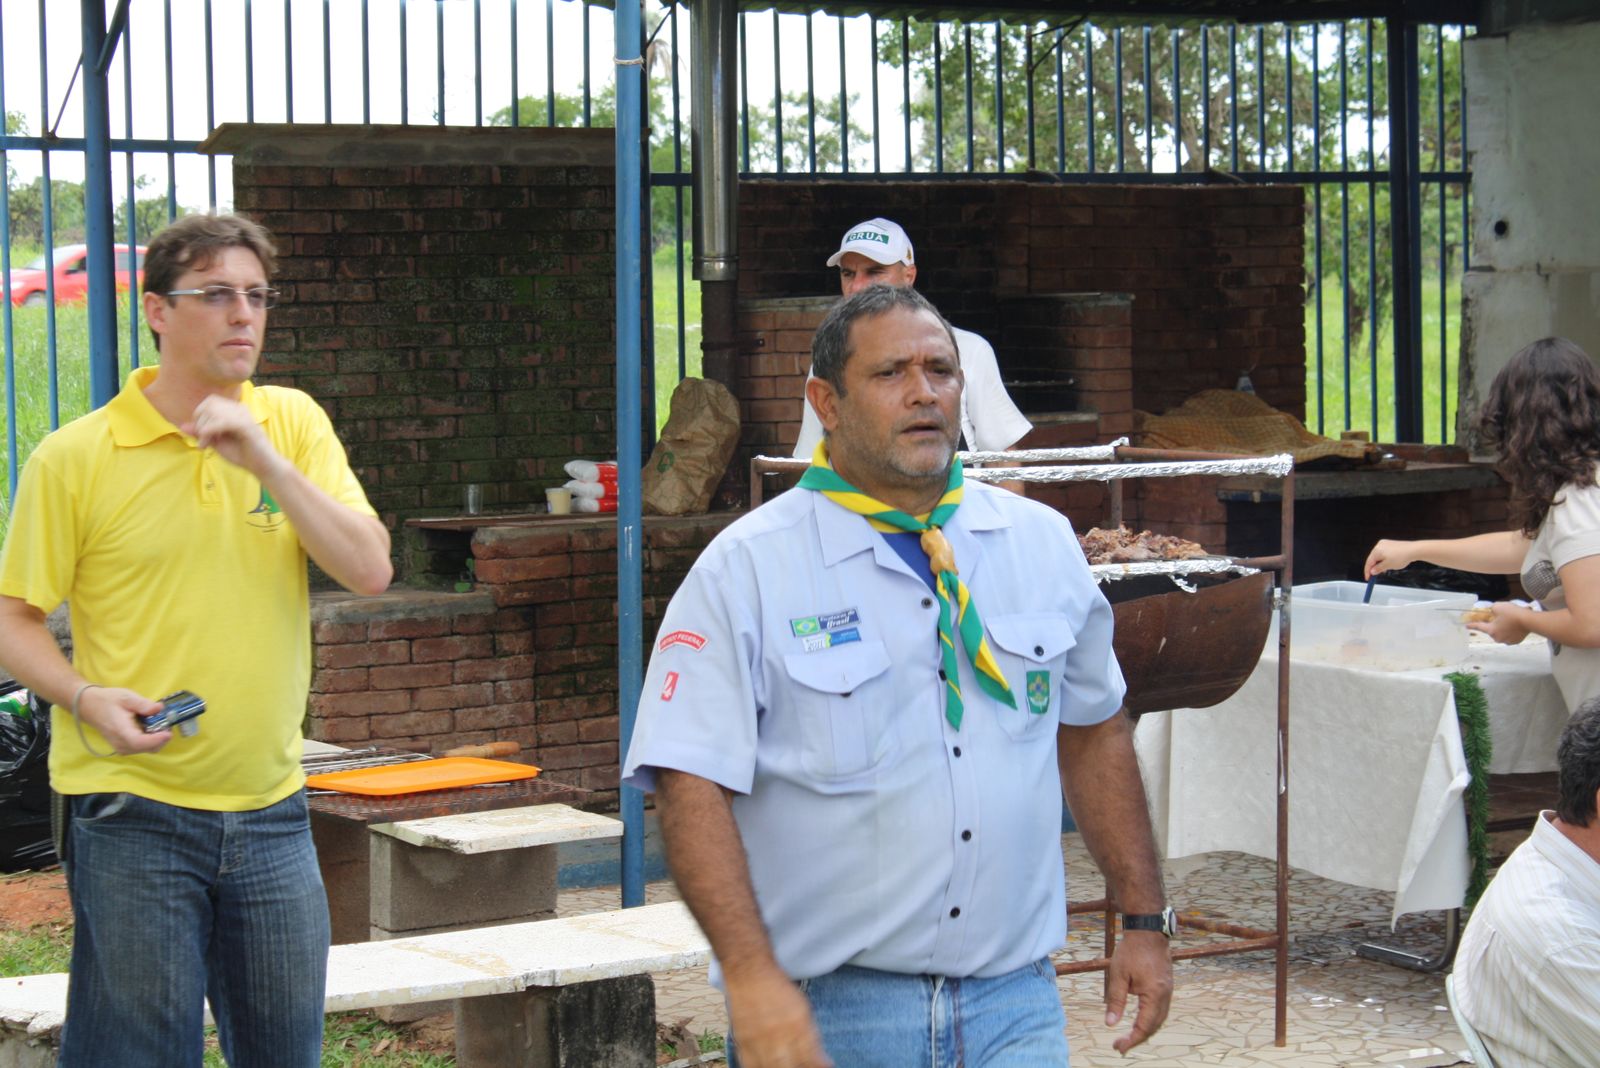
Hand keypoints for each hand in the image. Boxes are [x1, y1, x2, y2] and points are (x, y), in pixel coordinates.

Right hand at [77, 685, 168, 754]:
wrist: (90, 706)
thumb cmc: (108, 700)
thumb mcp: (126, 697)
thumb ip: (143, 704)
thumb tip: (160, 708)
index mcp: (121, 730)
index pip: (139, 742)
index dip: (156, 740)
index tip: (168, 733)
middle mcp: (121, 743)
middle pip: (147, 748)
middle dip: (161, 738)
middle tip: (167, 723)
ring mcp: (121, 747)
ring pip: (146, 750)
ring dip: (157, 739)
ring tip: (159, 723)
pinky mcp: (123, 747)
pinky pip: (141, 748)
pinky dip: (150, 740)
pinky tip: (150, 727)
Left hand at [183, 395, 284, 479]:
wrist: (263, 467)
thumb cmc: (243, 454)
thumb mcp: (217, 443)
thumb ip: (202, 433)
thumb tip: (182, 425)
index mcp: (235, 410)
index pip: (210, 401)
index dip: (199, 415)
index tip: (201, 434)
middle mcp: (241, 409)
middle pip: (210, 404)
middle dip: (200, 422)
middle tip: (202, 442)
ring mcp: (245, 417)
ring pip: (215, 412)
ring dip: (204, 429)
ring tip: (205, 445)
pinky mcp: (247, 427)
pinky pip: (223, 421)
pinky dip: (210, 431)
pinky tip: (208, 444)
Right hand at [724, 966, 831, 1067]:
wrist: (750, 973)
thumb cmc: (778, 989)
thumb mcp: (802, 1009)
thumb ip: (812, 1036)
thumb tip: (823, 1060)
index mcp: (797, 1024)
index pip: (811, 1057)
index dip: (817, 1066)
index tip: (824, 1067)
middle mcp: (779, 1033)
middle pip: (792, 1065)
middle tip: (803, 1067)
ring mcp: (759, 1039)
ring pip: (772, 1067)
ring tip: (786, 1066)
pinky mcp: (743, 1041)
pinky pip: (751, 1064)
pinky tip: (766, 1067)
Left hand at [1105, 930, 1172, 1054]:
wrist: (1148, 930)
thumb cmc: (1131, 950)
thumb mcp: (1118, 975)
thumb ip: (1115, 1000)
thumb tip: (1110, 1023)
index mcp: (1154, 995)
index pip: (1144, 1026)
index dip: (1132, 1040)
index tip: (1118, 1047)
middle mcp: (1165, 995)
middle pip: (1154, 1026)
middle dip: (1138, 1038)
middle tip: (1121, 1045)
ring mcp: (1168, 990)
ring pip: (1160, 1019)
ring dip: (1146, 1030)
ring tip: (1130, 1037)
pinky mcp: (1167, 985)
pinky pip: (1161, 1009)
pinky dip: (1151, 1019)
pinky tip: (1141, 1020)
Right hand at [1364, 539, 1416, 579]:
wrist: (1414, 550)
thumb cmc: (1401, 556)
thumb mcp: (1388, 565)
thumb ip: (1378, 569)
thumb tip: (1372, 571)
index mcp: (1377, 550)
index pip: (1369, 562)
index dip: (1367, 571)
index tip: (1368, 578)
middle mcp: (1379, 545)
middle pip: (1373, 558)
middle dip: (1374, 568)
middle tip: (1374, 576)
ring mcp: (1386, 544)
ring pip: (1379, 556)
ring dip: (1379, 564)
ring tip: (1383, 571)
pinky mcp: (1391, 545)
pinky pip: (1384, 554)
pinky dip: (1384, 560)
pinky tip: (1388, 564)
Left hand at [1467, 601, 1530, 644]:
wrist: (1529, 620)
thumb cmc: (1512, 613)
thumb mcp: (1498, 606)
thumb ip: (1492, 609)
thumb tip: (1492, 611)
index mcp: (1491, 630)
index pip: (1479, 627)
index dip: (1472, 625)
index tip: (1467, 626)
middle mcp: (1497, 638)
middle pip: (1491, 630)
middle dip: (1493, 624)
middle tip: (1500, 617)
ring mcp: (1507, 641)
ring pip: (1501, 634)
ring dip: (1502, 628)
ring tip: (1509, 620)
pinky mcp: (1515, 641)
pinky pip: (1509, 636)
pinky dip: (1510, 632)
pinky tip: (1515, 625)